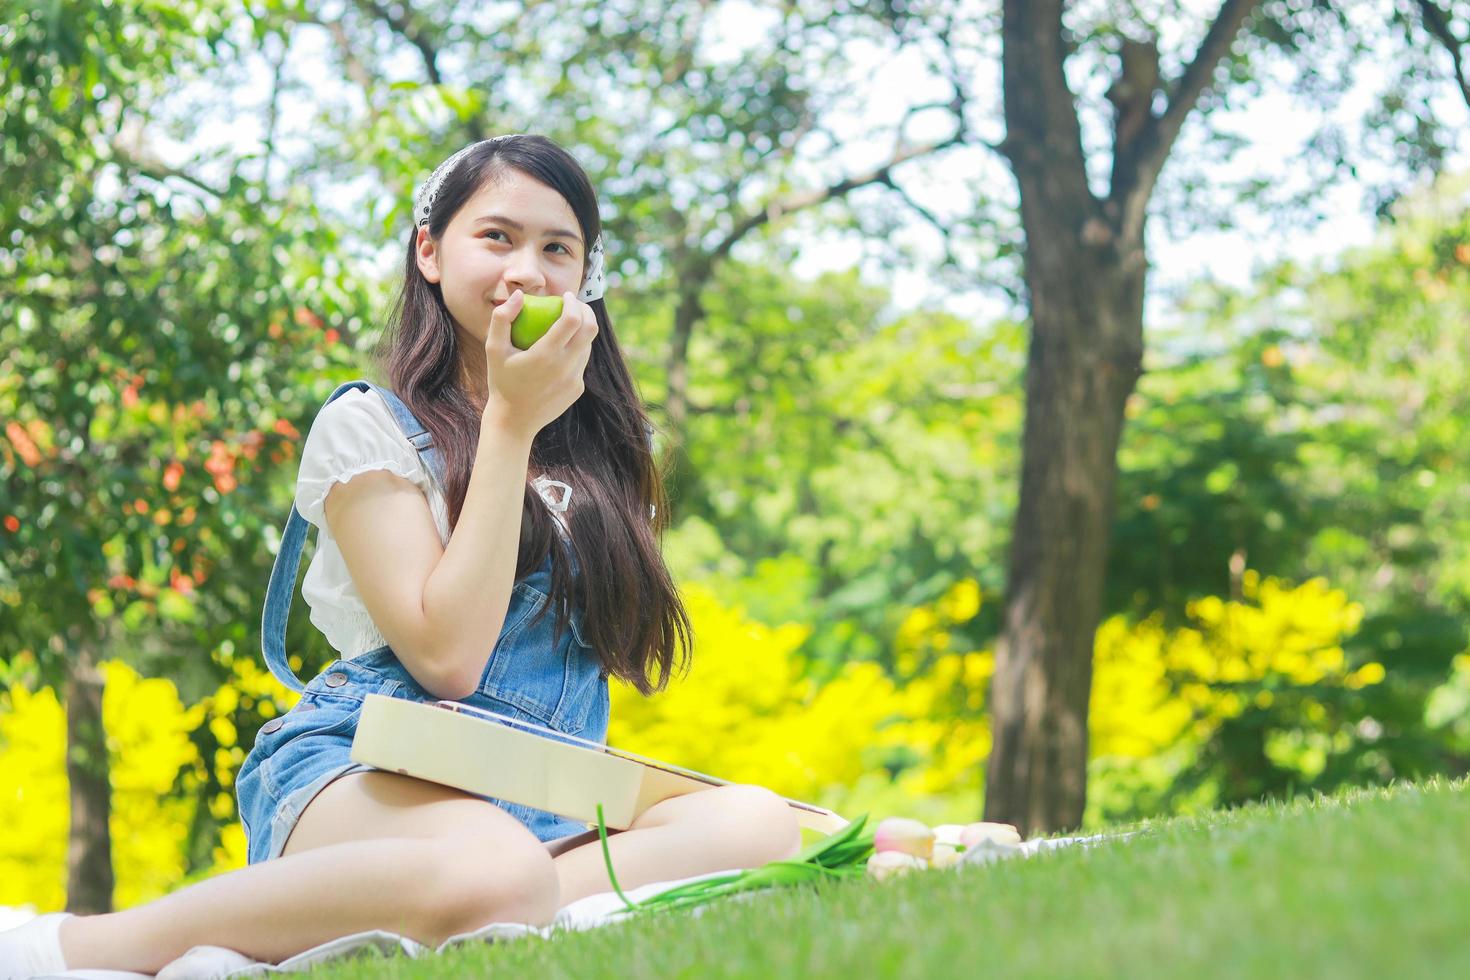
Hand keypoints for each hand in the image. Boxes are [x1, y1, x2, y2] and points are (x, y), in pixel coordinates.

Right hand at [481, 289, 597, 437]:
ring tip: (568, 324)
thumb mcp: (493, 349)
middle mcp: (565, 368)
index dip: (573, 303)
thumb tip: (519, 295)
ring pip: (588, 346)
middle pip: (590, 329)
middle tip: (574, 305)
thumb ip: (502, 318)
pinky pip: (581, 363)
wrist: (513, 421)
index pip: (572, 320)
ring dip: (582, 331)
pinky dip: (576, 350)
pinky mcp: (577, 389)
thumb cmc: (500, 381)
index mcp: (545, 355)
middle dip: (586, 311)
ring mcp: (574, 380)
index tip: (566, 296)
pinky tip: (562, 348)